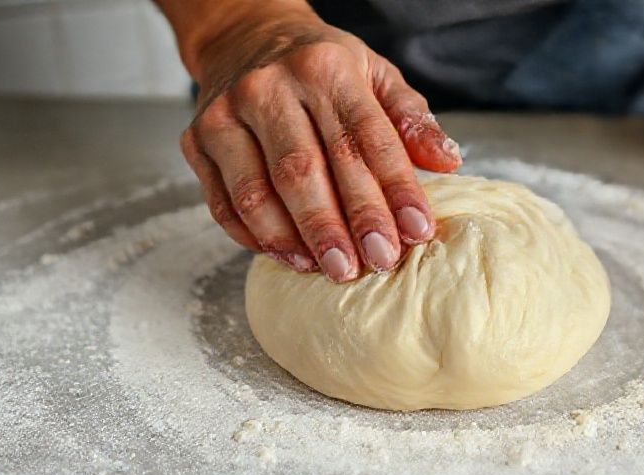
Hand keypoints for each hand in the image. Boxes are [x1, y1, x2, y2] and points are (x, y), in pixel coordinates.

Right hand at [173, 3, 461, 281]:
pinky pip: (223, 202)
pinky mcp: (196, 141)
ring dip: (294, 238)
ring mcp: (224, 114)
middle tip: (370, 265)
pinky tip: (287, 256)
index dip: (393, 188)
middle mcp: (269, 87)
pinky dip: (254, 237)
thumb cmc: (320, 67)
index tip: (416, 231)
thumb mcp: (374, 74)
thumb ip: (410, 119)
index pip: (363, 137)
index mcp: (324, 68)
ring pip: (258, 191)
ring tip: (327, 269)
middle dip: (341, 225)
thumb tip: (448, 161)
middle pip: (307, 169)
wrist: (243, 37)